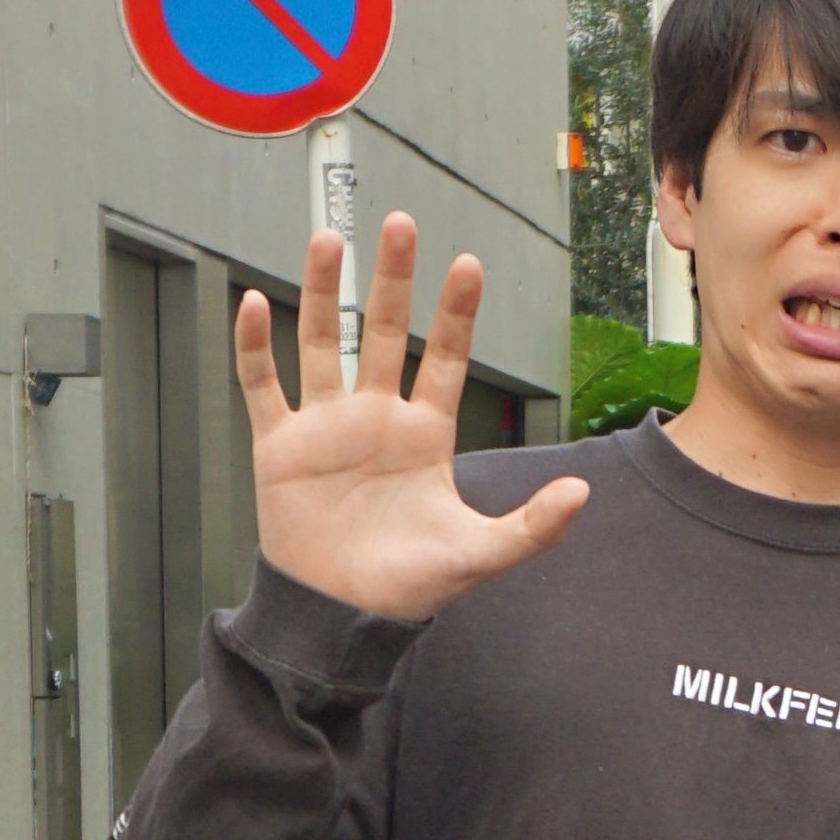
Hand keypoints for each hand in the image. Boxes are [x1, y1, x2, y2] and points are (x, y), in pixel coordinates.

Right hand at [238, 212, 586, 622]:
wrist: (343, 616)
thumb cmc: (410, 585)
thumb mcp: (481, 553)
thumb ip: (534, 525)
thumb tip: (584, 493)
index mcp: (425, 434)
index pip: (443, 358)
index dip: (454, 313)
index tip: (466, 265)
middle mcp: (376, 417)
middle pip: (386, 332)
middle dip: (395, 279)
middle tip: (401, 223)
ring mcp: (326, 426)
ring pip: (324, 343)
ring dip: (327, 293)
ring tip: (331, 240)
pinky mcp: (280, 445)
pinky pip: (263, 385)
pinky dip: (255, 345)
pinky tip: (255, 301)